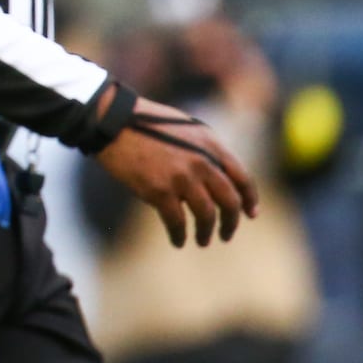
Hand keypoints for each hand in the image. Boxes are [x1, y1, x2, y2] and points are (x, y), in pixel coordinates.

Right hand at [95, 96, 259, 247]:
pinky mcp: (159, 190)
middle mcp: (202, 161)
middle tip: (227, 234)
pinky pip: (177, 222)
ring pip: (207, 216)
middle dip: (231, 222)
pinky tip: (178, 241)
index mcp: (211, 143)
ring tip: (203, 241)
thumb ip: (205, 151)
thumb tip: (217, 179)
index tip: (250, 214)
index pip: (242, 177)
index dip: (249, 199)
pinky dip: (180, 236)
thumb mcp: (186, 128)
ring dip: (206, 233)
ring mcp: (182, 177)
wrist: (112, 121)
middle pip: (229, 201)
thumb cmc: (145, 123)